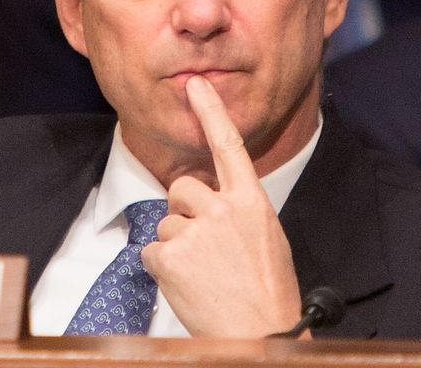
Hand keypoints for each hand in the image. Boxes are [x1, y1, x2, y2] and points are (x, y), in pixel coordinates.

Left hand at [140, 76, 304, 336]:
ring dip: (176, 246)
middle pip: (182, 187)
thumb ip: (238, 211)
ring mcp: (196, 231)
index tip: (195, 85)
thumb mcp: (266, 237)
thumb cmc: (268, 291)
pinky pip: (152, 251)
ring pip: (166, 222)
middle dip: (183, 211)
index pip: (229, 146)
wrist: (261, 334)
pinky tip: (188, 285)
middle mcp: (223, 209)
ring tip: (203, 274)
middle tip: (203, 247)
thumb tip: (211, 200)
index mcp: (252, 201)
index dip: (211, 112)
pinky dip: (163, 269)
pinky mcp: (171, 255)